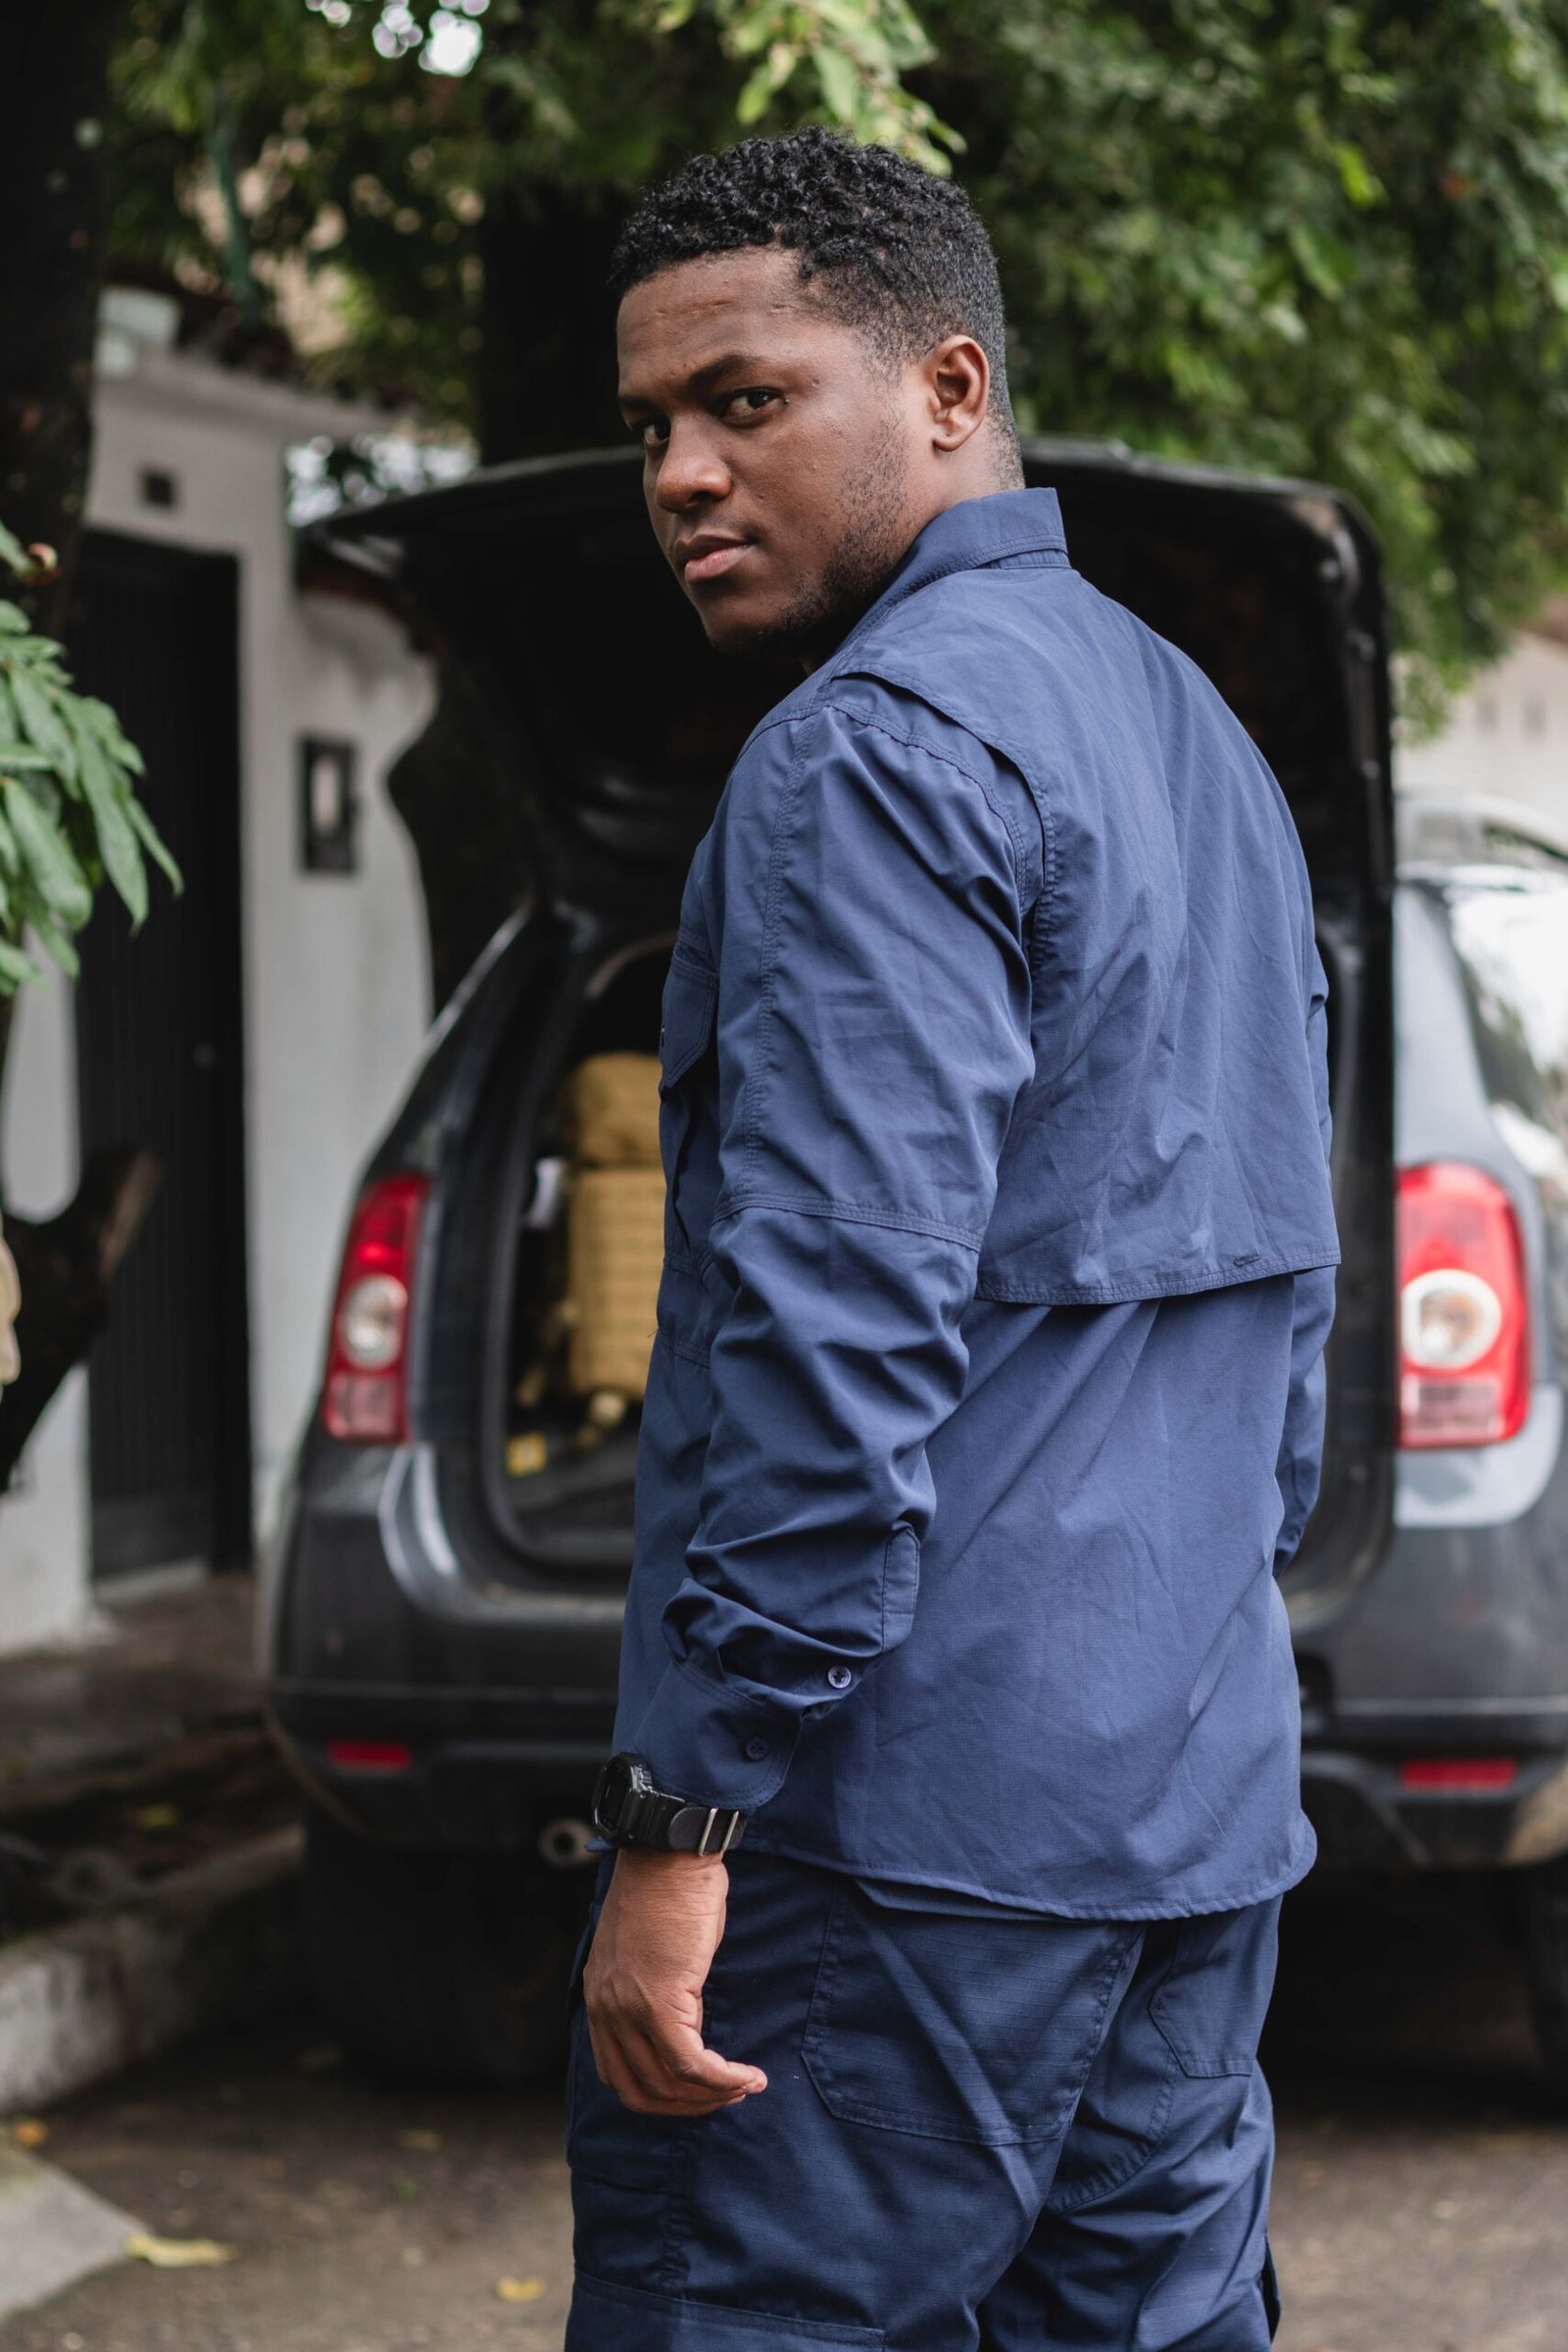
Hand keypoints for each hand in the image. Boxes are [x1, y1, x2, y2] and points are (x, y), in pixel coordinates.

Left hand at [583, 1847, 767, 2116]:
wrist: (669, 1852)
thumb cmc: (669, 1887)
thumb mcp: (650, 1948)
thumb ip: (656, 1988)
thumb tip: (687, 2019)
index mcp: (599, 1996)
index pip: (617, 2072)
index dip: (659, 2093)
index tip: (696, 2090)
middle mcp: (605, 2009)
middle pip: (639, 2090)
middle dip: (686, 2105)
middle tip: (725, 2097)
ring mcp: (629, 2009)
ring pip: (666, 2084)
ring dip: (709, 2096)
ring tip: (743, 2087)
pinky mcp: (660, 2002)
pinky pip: (691, 2063)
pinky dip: (723, 2079)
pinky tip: (747, 2078)